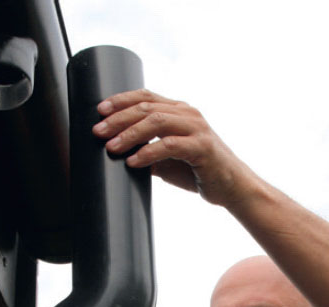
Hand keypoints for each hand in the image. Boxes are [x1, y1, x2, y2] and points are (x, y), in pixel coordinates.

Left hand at [92, 89, 256, 206]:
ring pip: (156, 122)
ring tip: (112, 147)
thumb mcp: (166, 159)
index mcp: (178, 111)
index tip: (99, 110)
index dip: (121, 100)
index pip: (146, 97)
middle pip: (146, 108)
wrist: (230, 187)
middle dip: (118, 119)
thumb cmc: (197, 170)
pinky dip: (148, 153)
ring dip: (130, 134)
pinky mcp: (201, 147)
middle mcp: (187, 114)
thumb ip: (146, 151)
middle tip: (98, 131)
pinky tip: (133, 162)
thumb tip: (116, 154)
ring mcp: (196, 128)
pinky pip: (169, 145)